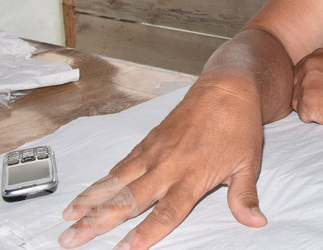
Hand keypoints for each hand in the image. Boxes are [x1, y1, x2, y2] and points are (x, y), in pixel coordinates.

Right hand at [58, 76, 266, 248]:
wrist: (227, 88)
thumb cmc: (239, 126)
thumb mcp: (248, 164)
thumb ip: (244, 197)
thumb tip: (255, 222)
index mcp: (193, 176)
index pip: (166, 212)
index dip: (145, 232)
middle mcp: (168, 165)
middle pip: (128, 200)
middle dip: (97, 223)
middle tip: (70, 241)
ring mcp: (155, 152)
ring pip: (116, 181)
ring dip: (90, 201)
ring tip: (67, 220)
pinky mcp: (149, 140)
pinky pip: (122, 164)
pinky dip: (103, 180)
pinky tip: (87, 194)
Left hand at [292, 48, 322, 128]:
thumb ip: (321, 71)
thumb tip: (310, 84)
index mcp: (315, 56)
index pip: (299, 73)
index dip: (311, 86)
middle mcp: (306, 68)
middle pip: (294, 88)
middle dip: (308, 97)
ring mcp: (304, 86)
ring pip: (297, 103)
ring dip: (311, 108)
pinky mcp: (306, 105)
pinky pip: (303, 117)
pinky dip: (315, 119)